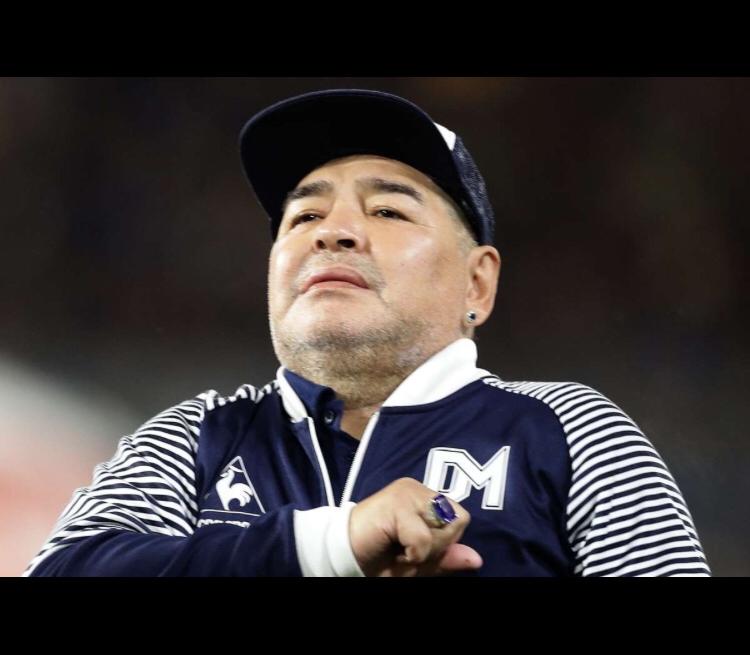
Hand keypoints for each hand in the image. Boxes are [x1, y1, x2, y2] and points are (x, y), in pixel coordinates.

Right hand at [349, 477, 482, 576]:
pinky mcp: (397, 501)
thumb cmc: (380, 556)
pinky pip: (423, 537)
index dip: (445, 543)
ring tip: (402, 548)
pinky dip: (413, 553)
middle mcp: (421, 489)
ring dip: (426, 548)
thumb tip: (476, 559)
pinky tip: (393, 548)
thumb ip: (446, 558)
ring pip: (444, 526)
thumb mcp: (420, 562)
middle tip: (409, 550)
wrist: (343, 554)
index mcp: (428, 499)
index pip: (461, 519)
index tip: (418, 550)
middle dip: (438, 544)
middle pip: (458, 520)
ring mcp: (408, 491)